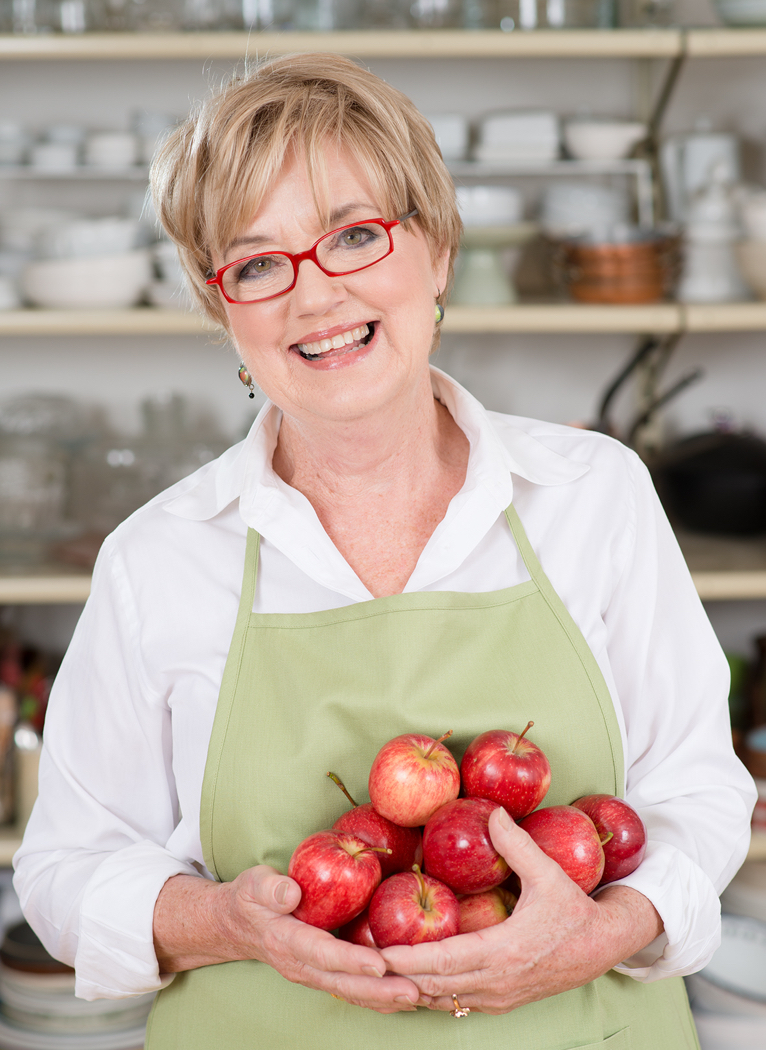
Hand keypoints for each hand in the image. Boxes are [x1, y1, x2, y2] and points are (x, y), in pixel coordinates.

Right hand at [153, 868, 421, 1013]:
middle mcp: (301, 965)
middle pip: (343, 983)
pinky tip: (403, 997)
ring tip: (417, 997)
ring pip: (350, 993)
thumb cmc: (252, 898)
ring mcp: (312, 975)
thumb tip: (291, 892)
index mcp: (286, 941)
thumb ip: (271, 888)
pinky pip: (352, 991)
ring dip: (383, 998)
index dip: (351, 960)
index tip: (379, 964)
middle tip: (413, 990)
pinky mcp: (323, 975)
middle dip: (379, 990)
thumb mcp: (253, 884)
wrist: (239, 925)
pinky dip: (378, 996)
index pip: (322, 953)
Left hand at [379, 808, 662, 1014]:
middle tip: (362, 963)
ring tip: (377, 974)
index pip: (444, 962)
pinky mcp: (501, 1002)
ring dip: (411, 989)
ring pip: (443, 1001)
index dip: (407, 959)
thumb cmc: (574, 910)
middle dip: (397, 977)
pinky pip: (457, 1005)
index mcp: (504, 951)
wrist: (603, 947)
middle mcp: (497, 982)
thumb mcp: (548, 874)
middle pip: (434, 986)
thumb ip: (517, 845)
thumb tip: (492, 813)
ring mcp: (499, 998)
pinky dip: (431, 995)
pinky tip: (411, 982)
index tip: (377, 951)